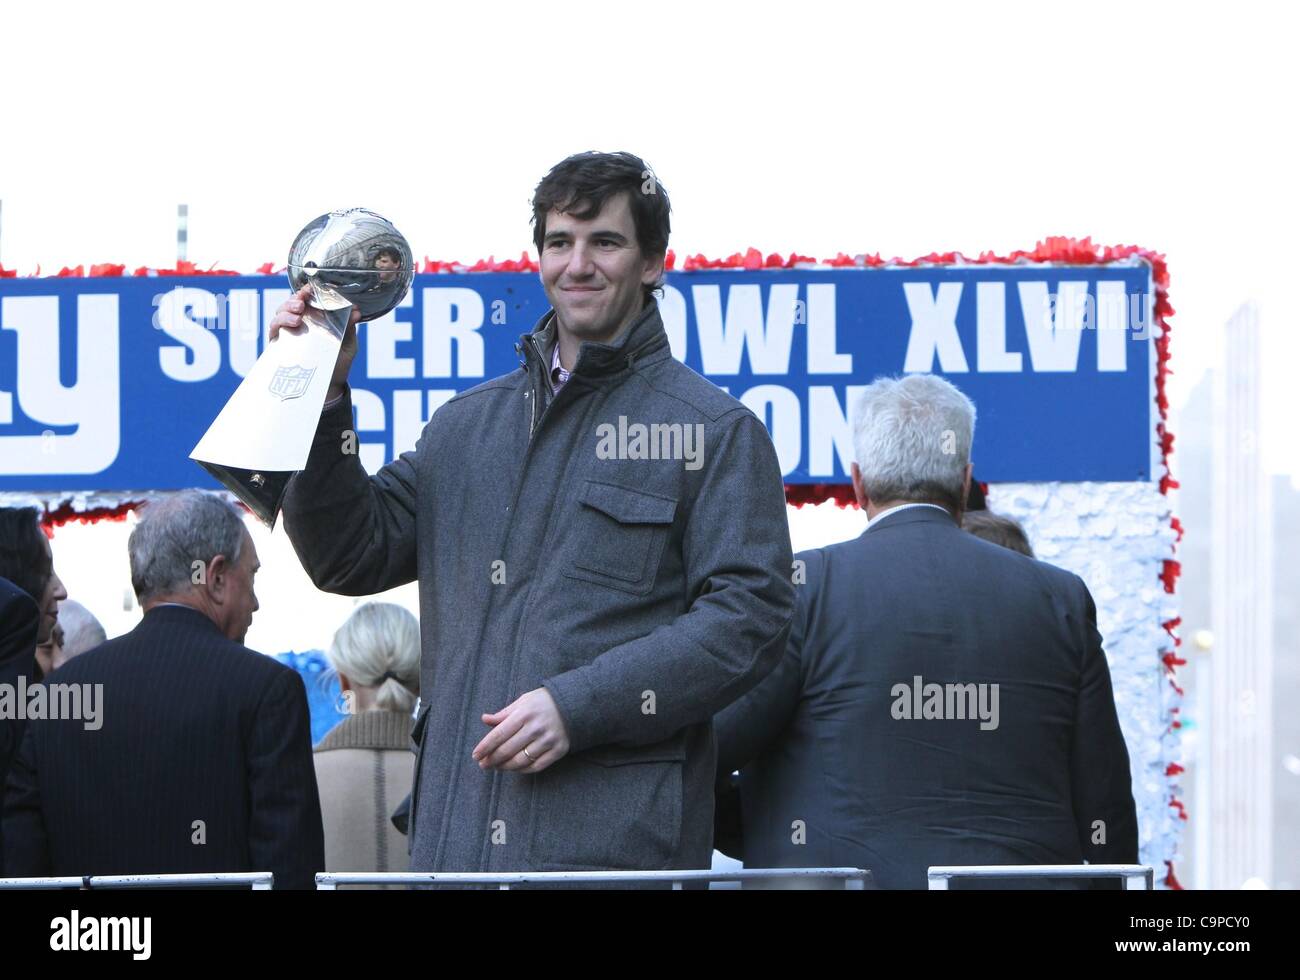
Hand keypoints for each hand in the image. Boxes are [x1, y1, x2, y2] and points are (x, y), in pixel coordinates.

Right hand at [268, 284, 361, 400]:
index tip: (311, 287)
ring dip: (287, 309)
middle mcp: (301, 324)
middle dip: (295, 298)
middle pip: (292, 303)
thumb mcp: (348, 345)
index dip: (308, 291)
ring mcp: (289, 333)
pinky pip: (274, 329)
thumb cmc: (338, 364)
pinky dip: (280, 323)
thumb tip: (356, 312)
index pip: (310, 300)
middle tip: (302, 301)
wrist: (328, 387)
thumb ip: (349, 329)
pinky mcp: (279, 345)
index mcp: (317, 319)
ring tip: (298, 313)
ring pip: (281, 313)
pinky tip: (292, 324)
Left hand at [472, 688, 570, 773]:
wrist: (574, 705)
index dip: (485, 747)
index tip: (475, 755)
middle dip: (492, 760)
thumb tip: (485, 719)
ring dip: (505, 767)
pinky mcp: (558, 750)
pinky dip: (522, 770)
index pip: (499, 734)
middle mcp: (536, 728)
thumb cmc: (543, 702)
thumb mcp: (523, 702)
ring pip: (520, 761)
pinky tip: (514, 768)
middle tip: (483, 764)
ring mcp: (548, 740)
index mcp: (525, 713)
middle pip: (507, 750)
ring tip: (496, 767)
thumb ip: (504, 713)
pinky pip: (536, 766)